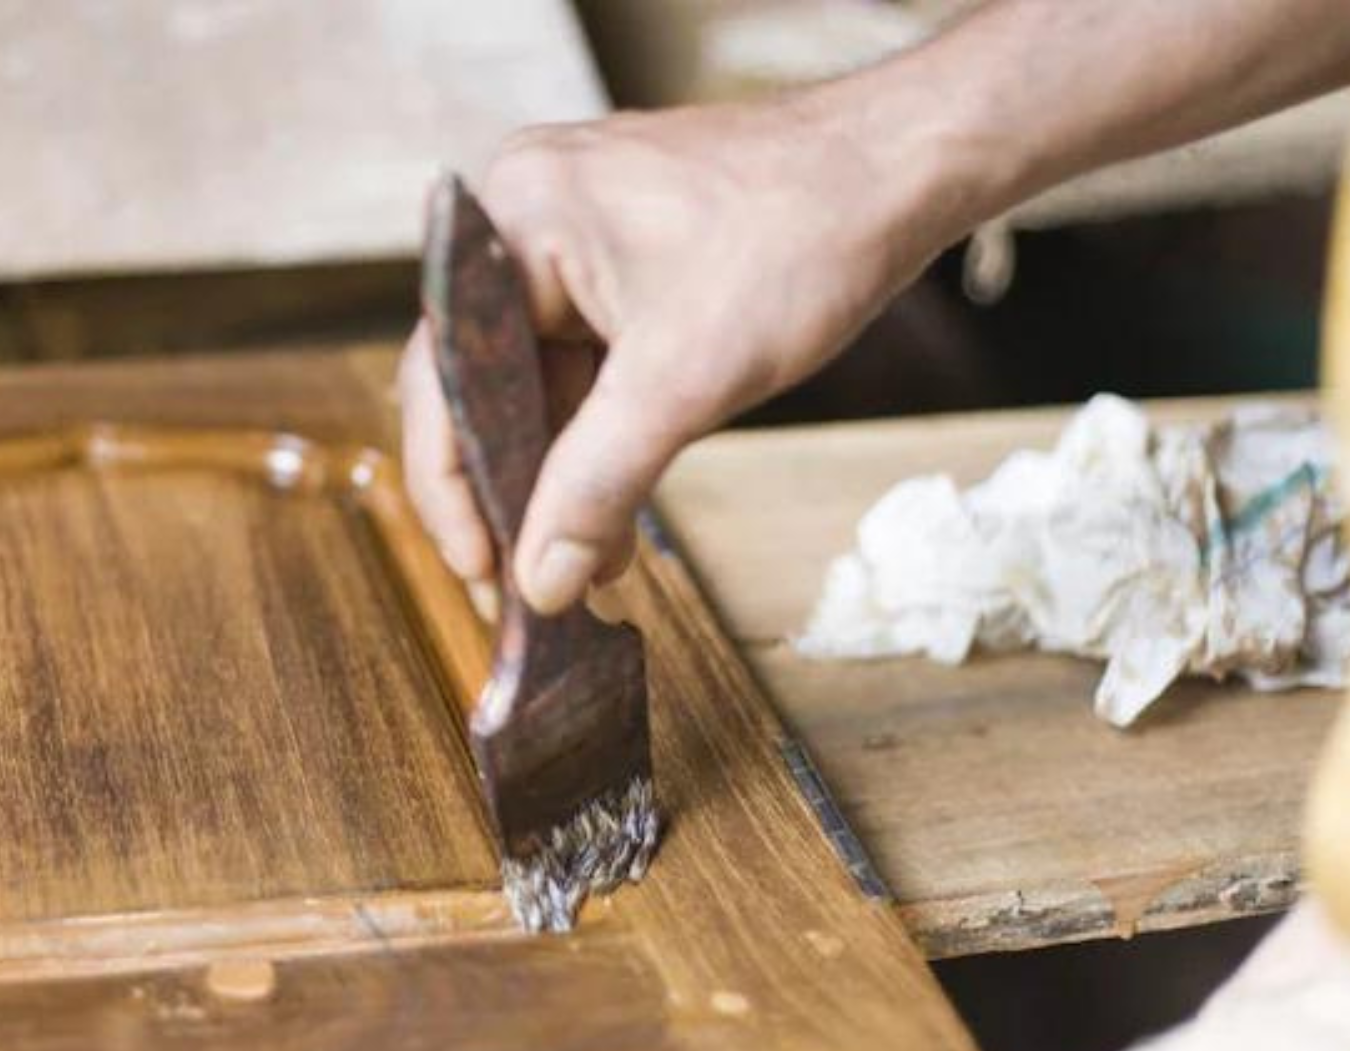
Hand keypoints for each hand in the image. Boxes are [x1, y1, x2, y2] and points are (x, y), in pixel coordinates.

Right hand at [398, 95, 956, 612]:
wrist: (904, 169)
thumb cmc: (801, 239)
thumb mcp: (685, 381)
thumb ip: (598, 485)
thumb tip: (540, 582)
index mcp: (513, 220)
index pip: (445, 381)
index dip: (453, 488)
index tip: (482, 572)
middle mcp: (522, 216)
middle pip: (484, 383)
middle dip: (517, 486)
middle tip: (532, 581)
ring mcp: (569, 233)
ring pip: (537, 379)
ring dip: (564, 472)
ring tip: (591, 561)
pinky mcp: (615, 254)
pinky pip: (581, 357)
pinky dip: (601, 431)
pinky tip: (618, 505)